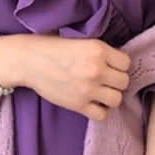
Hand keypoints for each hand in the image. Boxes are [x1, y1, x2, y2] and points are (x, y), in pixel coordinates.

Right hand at [10, 34, 131, 121]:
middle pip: (124, 82)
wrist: (28, 61)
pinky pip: (102, 114)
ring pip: (117, 99)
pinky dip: (101, 111)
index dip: (118, 65)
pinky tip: (94, 103)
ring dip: (111, 96)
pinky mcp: (78, 105)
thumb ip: (99, 51)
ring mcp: (88, 89)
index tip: (109, 66)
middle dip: (116, 81)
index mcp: (98, 50)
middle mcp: (96, 70)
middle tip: (105, 80)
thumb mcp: (80, 40)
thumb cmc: (51, 47)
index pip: (126, 63)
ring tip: (100, 92)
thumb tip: (115, 62)